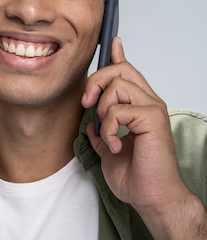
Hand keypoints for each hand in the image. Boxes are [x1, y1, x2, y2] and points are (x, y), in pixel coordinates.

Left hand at [82, 37, 188, 221]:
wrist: (152, 198)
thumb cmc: (137, 177)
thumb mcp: (108, 150)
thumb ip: (100, 132)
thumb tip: (89, 121)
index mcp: (140, 107)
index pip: (129, 72)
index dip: (118, 55)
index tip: (112, 42)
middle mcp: (149, 102)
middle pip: (119, 69)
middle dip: (96, 81)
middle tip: (87, 104)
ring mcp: (152, 109)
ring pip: (116, 85)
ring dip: (102, 112)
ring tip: (109, 136)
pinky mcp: (153, 118)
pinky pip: (118, 110)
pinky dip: (109, 129)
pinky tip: (117, 146)